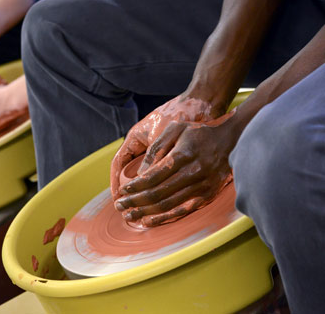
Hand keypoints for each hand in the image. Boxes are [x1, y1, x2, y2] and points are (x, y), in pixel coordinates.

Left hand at [115, 112, 238, 227]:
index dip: (134, 187)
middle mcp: (192, 173)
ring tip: (129, 215)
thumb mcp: (175, 129)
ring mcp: (201, 187)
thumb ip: (156, 148)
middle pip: (157, 193)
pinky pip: (182, 211)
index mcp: (181, 156)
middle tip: (119, 207)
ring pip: (167, 205)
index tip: (121, 191)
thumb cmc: (198, 133)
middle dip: (135, 202)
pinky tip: (149, 221)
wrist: (231, 141)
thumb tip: (140, 173)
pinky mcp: (207, 196)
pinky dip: (164, 218)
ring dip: (145, 212)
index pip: (152, 177)